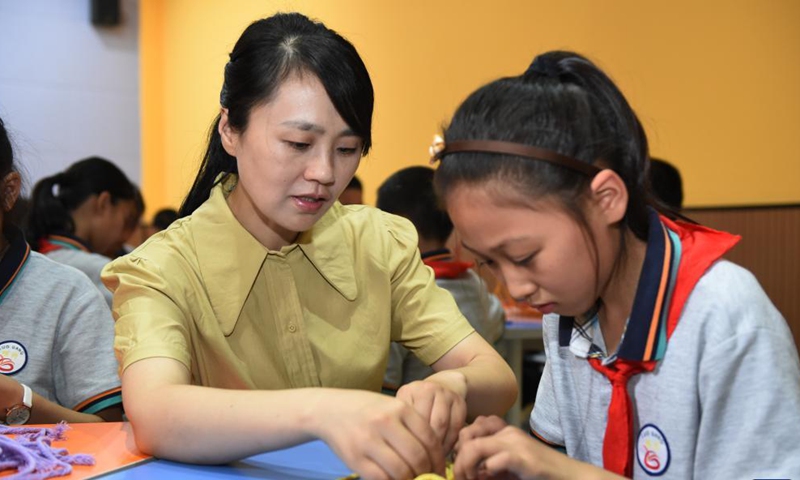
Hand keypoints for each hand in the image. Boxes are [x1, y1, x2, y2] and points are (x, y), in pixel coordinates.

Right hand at [314, 390, 445, 479]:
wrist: (330, 410)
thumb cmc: (367, 410)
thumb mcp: (392, 408)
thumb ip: (412, 427)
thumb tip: (434, 457)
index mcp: (400, 408)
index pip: (430, 439)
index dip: (439, 460)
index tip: (439, 470)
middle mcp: (385, 422)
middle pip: (417, 457)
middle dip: (426, 473)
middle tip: (427, 479)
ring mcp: (368, 440)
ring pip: (401, 471)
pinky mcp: (355, 458)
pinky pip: (381, 478)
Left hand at [396, 375, 467, 453]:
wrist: (444, 385)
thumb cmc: (419, 403)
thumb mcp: (405, 408)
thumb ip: (401, 426)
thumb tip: (400, 456)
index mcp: (408, 392)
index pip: (407, 420)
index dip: (409, 441)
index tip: (408, 458)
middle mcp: (426, 389)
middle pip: (425, 423)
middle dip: (424, 446)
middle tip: (422, 461)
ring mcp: (445, 394)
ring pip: (442, 425)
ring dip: (438, 446)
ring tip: (432, 458)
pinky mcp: (459, 402)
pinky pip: (455, 426)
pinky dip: (450, 442)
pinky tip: (444, 450)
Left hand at [453, 416, 546, 479]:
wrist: (571, 476)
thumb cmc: (538, 473)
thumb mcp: (509, 465)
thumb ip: (489, 463)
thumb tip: (464, 471)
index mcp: (503, 431)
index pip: (468, 429)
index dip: (457, 449)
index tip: (460, 468)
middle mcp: (508, 432)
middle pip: (466, 435)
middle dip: (457, 460)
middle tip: (462, 477)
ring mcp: (516, 444)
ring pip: (475, 446)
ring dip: (466, 467)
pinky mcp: (525, 459)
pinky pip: (497, 460)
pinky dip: (488, 471)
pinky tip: (491, 478)